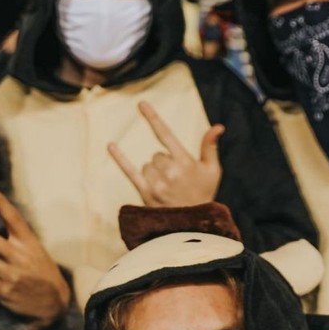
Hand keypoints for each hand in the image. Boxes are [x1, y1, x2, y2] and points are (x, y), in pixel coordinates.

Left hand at [0, 185, 70, 328]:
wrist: (53, 302)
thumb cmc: (40, 270)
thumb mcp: (35, 250)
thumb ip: (15, 240)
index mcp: (29, 243)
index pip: (14, 220)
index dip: (2, 205)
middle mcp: (19, 256)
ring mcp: (11, 274)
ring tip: (0, 266)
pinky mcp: (4, 290)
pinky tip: (2, 280)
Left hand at [108, 101, 223, 206]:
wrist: (192, 225)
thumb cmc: (203, 194)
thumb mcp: (212, 171)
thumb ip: (210, 147)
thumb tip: (218, 126)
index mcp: (186, 162)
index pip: (166, 134)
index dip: (153, 118)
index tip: (141, 104)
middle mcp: (170, 171)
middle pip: (156, 154)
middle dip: (164, 163)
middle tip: (176, 180)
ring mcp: (157, 182)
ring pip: (146, 164)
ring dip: (154, 172)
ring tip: (167, 188)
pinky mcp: (146, 193)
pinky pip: (130, 171)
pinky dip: (120, 158)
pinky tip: (110, 145)